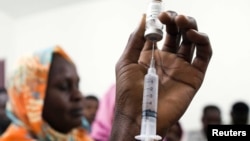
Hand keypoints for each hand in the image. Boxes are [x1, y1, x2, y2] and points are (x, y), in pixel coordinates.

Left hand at [111, 11, 211, 139]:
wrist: (139, 116)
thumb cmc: (129, 92)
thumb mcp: (126, 62)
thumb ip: (135, 40)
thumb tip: (142, 17)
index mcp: (152, 55)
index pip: (161, 32)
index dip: (161, 20)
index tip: (159, 13)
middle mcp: (168, 59)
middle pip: (178, 33)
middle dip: (176, 20)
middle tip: (171, 16)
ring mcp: (181, 67)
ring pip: (192, 41)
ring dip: (190, 27)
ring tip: (182, 21)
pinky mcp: (193, 76)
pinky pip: (204, 55)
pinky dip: (203, 42)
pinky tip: (193, 35)